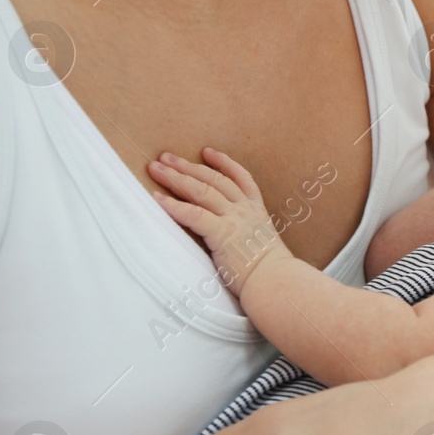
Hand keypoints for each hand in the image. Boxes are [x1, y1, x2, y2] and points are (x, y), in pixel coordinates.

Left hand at [149, 147, 292, 297]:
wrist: (277, 282)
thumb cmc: (270, 273)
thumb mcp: (260, 244)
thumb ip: (246, 235)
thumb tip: (231, 239)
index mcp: (257, 211)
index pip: (241, 178)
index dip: (223, 162)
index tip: (207, 152)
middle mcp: (245, 210)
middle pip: (214, 179)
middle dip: (187, 166)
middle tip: (165, 157)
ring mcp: (234, 219)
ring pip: (201, 190)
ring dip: (176, 177)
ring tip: (155, 168)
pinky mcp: (222, 232)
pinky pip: (193, 214)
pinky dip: (172, 205)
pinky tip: (156, 198)